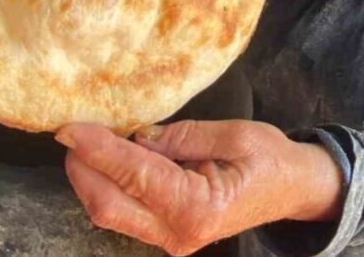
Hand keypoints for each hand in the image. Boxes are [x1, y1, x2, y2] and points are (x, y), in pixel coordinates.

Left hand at [56, 120, 343, 255]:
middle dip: (81, 167)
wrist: (294, 189)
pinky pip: (125, 210)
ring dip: (91, 176)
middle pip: (107, 204)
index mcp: (198, 207)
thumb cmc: (271, 158)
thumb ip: (181, 136)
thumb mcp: (233, 134)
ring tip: (87, 140)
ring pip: (110, 211)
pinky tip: (108, 157)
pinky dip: (109, 184)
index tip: (69, 126)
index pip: (132, 174)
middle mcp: (178, 232)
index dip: (96, 149)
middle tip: (70, 130)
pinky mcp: (167, 232)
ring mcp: (171, 238)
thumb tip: (134, 135)